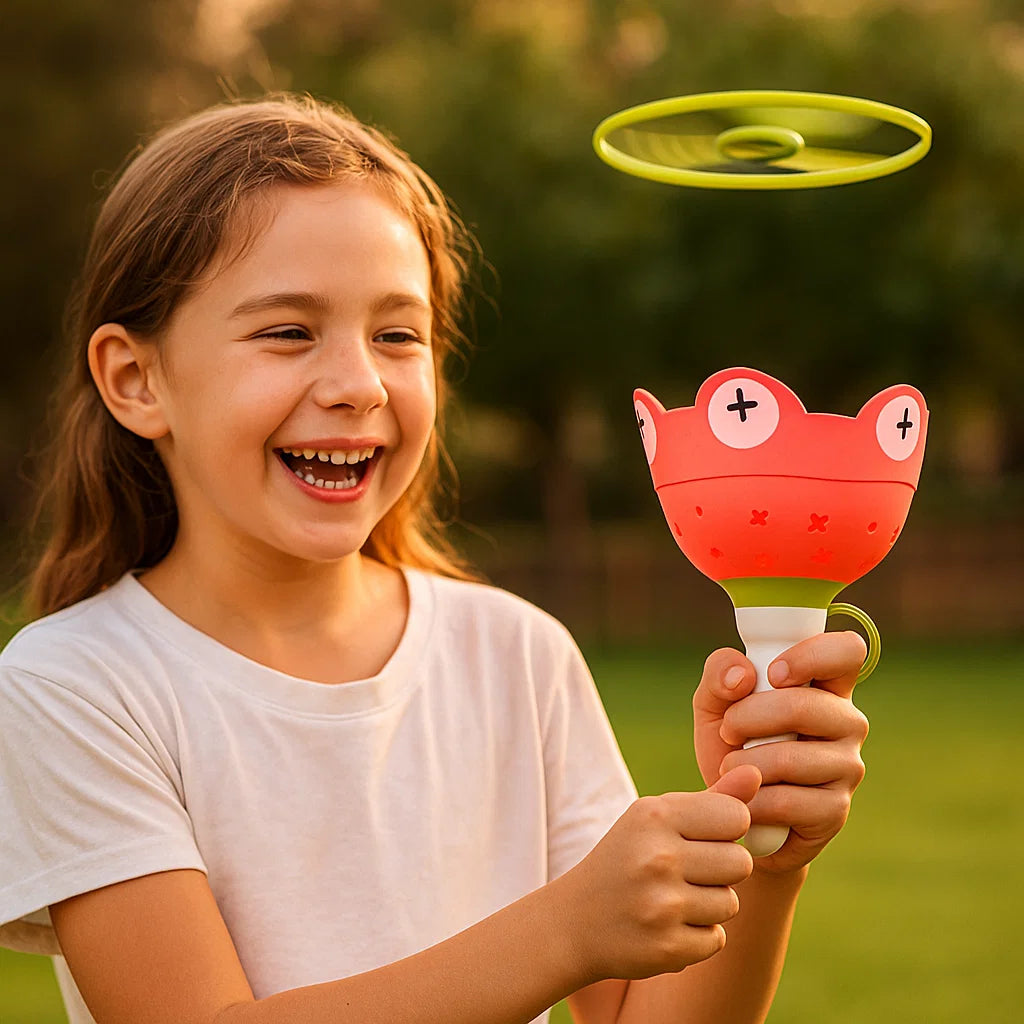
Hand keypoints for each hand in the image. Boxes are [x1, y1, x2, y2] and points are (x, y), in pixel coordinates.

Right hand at [561, 765, 760, 982]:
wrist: (575, 920)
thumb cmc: (626, 857)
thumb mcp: (657, 818)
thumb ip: (712, 799)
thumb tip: (758, 774)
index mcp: (655, 816)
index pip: (737, 817)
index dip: (727, 830)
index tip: (703, 837)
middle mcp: (657, 858)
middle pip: (740, 863)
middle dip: (721, 870)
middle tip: (686, 871)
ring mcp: (661, 906)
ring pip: (731, 903)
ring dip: (710, 905)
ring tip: (673, 898)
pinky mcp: (667, 949)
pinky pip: (716, 939)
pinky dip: (697, 936)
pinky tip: (667, 926)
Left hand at [692, 632, 869, 873]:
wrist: (732, 811)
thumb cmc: (731, 746)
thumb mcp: (714, 703)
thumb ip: (719, 673)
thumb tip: (741, 675)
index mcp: (826, 684)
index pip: (847, 651)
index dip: (811, 656)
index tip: (772, 674)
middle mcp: (847, 722)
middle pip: (808, 706)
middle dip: (749, 717)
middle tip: (728, 729)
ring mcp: (847, 767)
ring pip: (791, 758)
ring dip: (744, 762)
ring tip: (730, 766)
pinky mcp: (835, 810)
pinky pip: (785, 801)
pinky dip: (751, 799)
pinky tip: (745, 798)